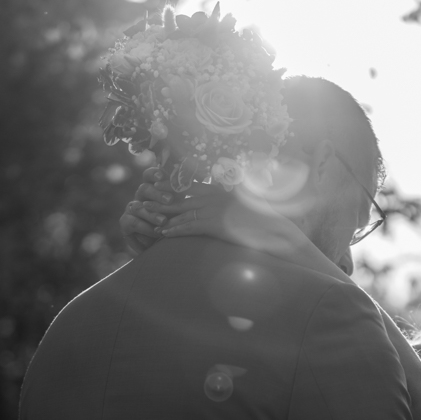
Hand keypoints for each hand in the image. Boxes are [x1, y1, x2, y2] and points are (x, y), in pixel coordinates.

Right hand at [118, 167, 176, 255]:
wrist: (163, 246)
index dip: (154, 174)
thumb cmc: (176, 222)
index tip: (163, 176)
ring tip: (164, 221)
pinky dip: (145, 228)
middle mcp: (140, 196)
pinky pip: (132, 222)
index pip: (149, 175)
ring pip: (137, 206)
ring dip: (151, 214)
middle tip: (170, 200)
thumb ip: (184, 197)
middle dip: (157, 194)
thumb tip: (201, 185)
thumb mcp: (181, 208)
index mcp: (153, 188)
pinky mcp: (125, 223)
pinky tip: (155, 233)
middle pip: (144, 189)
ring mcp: (131, 209)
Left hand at [159, 185, 306, 260]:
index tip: (160, 187)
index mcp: (222, 188)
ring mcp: (214, 209)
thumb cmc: (264, 219)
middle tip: (146, 200)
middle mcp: (216, 195)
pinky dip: (175, 230)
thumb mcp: (250, 199)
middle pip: (183, 196)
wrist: (274, 231)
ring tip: (150, 218)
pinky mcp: (215, 224)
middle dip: (163, 199)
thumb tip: (235, 187)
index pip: (192, 185)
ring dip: (164, 215)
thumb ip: (239, 191)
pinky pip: (189, 227)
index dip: (174, 187)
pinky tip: (163, 234)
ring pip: (182, 212)